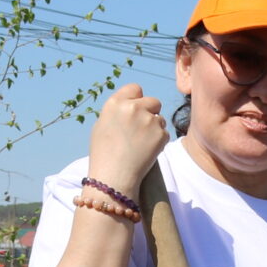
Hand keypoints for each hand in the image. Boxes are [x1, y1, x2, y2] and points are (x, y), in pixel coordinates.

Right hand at [87, 83, 169, 197]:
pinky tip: (146, 151)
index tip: (136, 110)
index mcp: (115, 103)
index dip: (137, 99)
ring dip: (155, 128)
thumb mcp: (101, 126)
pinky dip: (159, 141)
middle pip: (153, 101)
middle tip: (142, 129)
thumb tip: (129, 104)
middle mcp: (132, 107)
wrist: (113, 178)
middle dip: (151, 112)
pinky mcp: (161, 134)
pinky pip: (165, 133)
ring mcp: (148, 120)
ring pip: (160, 118)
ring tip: (141, 144)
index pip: (135, 88)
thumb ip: (117, 111)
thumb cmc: (103, 155)